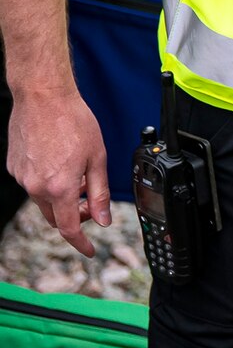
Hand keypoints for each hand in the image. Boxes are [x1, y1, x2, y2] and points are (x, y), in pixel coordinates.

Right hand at [5, 84, 110, 256]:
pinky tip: (59, 161)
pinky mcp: (13, 168)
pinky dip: (48, 181)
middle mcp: (36, 187)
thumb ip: (99, 191)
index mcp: (59, 187)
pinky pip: (33, 183)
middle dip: (76, 216)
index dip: (81, 243)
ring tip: (77, 173)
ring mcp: (22, 178)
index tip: (89, 250)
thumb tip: (103, 219)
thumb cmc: (73, 121)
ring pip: (44, 200)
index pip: (69, 227)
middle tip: (92, 202)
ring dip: (62, 196)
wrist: (43, 97)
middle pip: (56, 217)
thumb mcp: (98, 157)